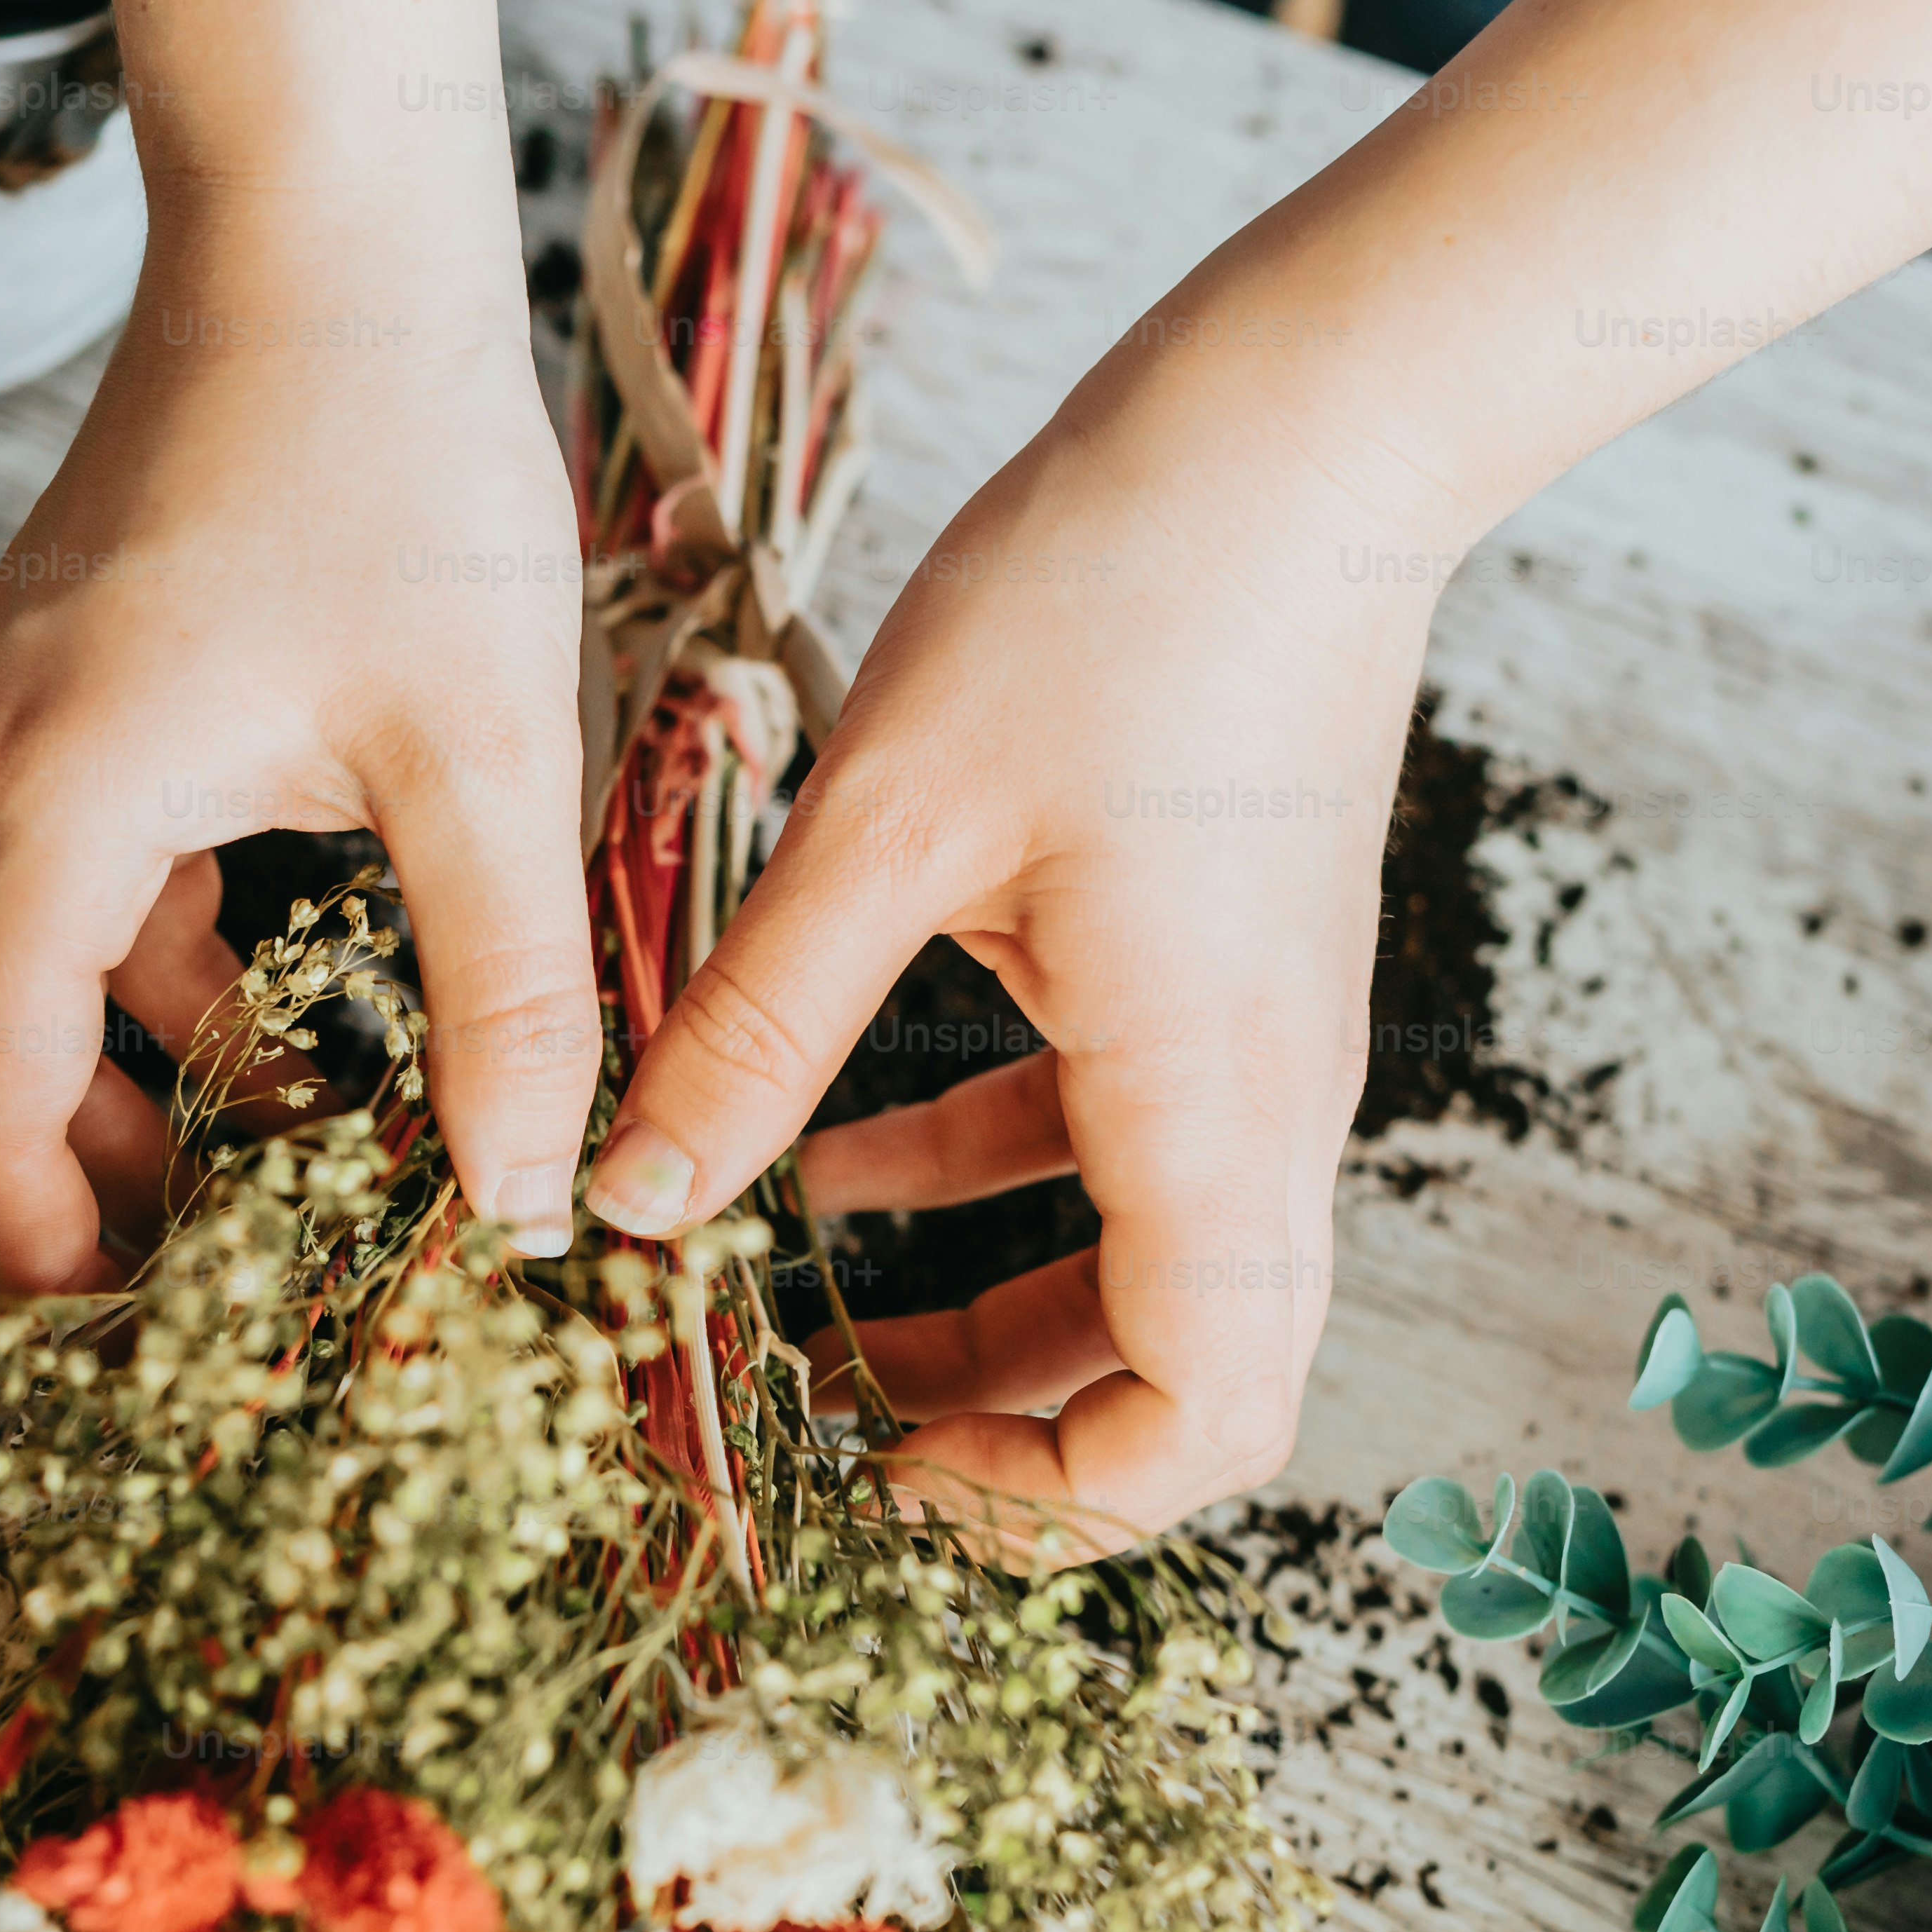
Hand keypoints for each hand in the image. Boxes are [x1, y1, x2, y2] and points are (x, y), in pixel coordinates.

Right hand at [0, 203, 596, 1307]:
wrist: (325, 248)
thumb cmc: (395, 467)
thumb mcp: (486, 757)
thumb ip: (510, 995)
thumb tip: (531, 1203)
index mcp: (43, 816)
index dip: (39, 1263)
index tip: (133, 1368)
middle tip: (119, 1340)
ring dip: (64, 1129)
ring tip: (234, 1222)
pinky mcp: (44, 727)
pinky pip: (38, 926)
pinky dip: (122, 1023)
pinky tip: (281, 1066)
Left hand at [582, 371, 1453, 1549]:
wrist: (1302, 429)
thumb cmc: (1118, 597)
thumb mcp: (889, 825)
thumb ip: (759, 1031)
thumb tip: (629, 1201)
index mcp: (1208, 1107)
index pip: (1205, 1423)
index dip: (1059, 1502)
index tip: (893, 1474)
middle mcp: (1263, 1105)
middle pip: (1174, 1372)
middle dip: (1002, 1424)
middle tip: (824, 1423)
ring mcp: (1251, 1039)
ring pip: (1140, 1262)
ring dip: (984, 1304)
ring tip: (800, 1307)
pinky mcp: (1218, 968)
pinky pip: (1113, 1137)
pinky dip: (984, 1172)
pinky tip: (827, 1151)